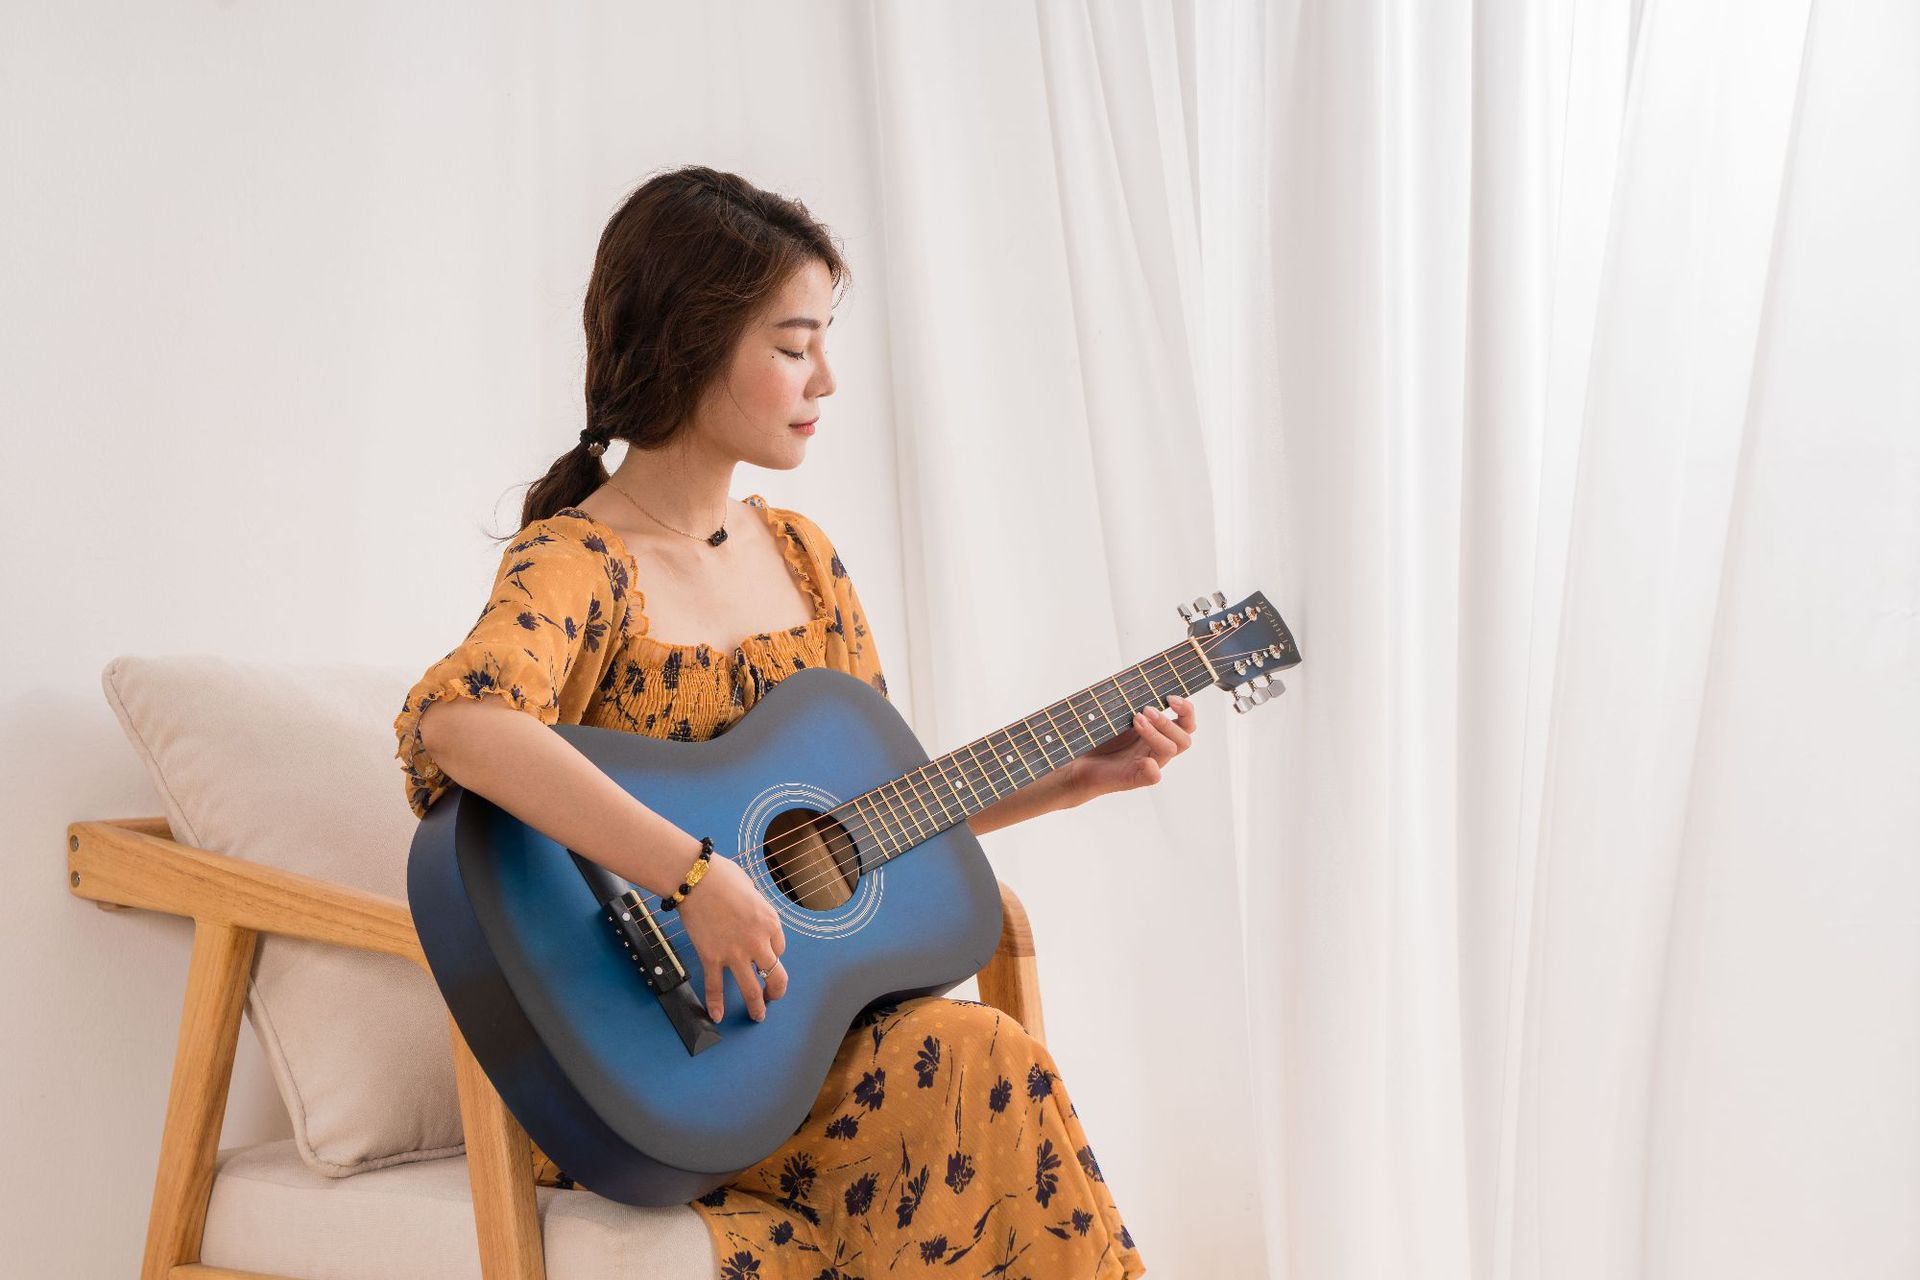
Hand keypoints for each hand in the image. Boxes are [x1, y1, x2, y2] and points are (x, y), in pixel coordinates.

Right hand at [672, 850, 787, 1022]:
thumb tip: (749, 914)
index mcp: (770, 922)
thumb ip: (754, 908)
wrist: (696, 878)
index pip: (779, 949)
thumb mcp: (750, 889)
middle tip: (774, 997)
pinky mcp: (712, 957)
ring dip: (756, 1006)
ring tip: (758, 1016)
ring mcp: (735, 953)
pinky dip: (715, 1003)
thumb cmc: (722, 877)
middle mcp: (758, 942)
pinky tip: (717, 1015)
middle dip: (776, 990)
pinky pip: (715, 986)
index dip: (773, 955)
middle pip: (775, 974)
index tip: (766, 957)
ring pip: (751, 988)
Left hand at [1061, 694, 1197, 804]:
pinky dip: (1152, 767)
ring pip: (1169, 750)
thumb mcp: (1116, 714)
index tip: (1169, 697)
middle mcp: (1157, 748)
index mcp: (1158, 732)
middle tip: (1146, 710)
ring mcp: (1149, 764)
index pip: (1187, 723)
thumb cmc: (1099, 738)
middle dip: (1167, 721)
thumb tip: (1134, 678)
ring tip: (1136, 720)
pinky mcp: (1136, 779)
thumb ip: (1130, 700)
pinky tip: (1142, 759)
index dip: (1186, 709)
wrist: (1080, 763)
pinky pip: (1154, 776)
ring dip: (1155, 733)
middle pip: (1184, 739)